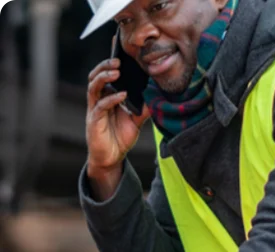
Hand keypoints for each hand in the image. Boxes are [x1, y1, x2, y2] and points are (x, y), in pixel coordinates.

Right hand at [86, 56, 150, 172]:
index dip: (110, 60)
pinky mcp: (94, 120)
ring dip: (105, 77)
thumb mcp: (136, 121)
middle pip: (96, 75)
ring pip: (94, 86)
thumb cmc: (120, 137)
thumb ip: (143, 108)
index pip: (106, 74)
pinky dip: (111, 99)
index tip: (118, 47)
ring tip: (117, 71)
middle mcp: (98, 99)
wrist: (111, 158)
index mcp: (107, 96)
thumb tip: (157, 96)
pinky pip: (101, 106)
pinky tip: (122, 95)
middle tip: (118, 60)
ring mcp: (94, 109)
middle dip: (106, 65)